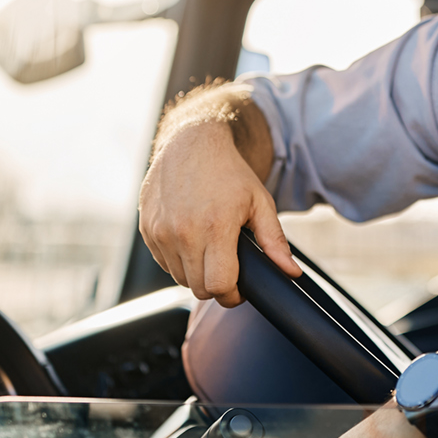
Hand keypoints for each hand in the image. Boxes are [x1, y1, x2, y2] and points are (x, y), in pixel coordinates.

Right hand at [138, 116, 295, 307]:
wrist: (193, 142)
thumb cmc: (229, 172)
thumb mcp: (260, 203)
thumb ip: (275, 242)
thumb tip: (291, 273)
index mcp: (215, 227)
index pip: (219, 286)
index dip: (233, 294)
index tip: (239, 286)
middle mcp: (183, 232)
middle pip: (199, 288)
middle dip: (216, 285)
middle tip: (227, 267)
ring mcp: (161, 232)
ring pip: (180, 278)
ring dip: (196, 273)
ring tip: (209, 249)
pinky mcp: (147, 229)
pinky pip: (164, 263)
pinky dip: (178, 260)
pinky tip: (191, 239)